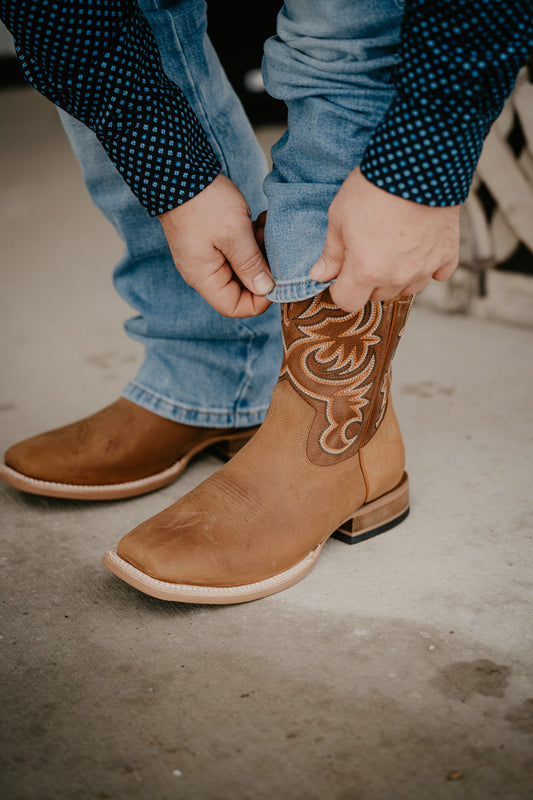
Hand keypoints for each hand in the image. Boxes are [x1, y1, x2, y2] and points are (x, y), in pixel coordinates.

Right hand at [159, 174, 274, 316]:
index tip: (277, 279)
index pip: (234, 308)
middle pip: (239, 290)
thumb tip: (267, 289)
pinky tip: (256, 223)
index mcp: (203, 277)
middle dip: (261, 271)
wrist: (178, 170)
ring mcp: (205, 257)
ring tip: (262, 229)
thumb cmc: (204, 201)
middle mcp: (202, 272)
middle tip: (270, 247)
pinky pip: (235, 253)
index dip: (259, 301)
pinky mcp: (210, 243)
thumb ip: (252, 264)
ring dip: (258, 253)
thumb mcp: (235, 233)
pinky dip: (249, 242)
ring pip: (240, 269)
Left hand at [309, 167, 459, 311]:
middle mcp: (397, 277)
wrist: (418, 163)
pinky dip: (428, 266)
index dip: (340, 289)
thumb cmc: (373, 188)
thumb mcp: (339, 217)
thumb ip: (331, 253)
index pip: (348, 302)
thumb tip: (319, 275)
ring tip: (393, 248)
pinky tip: (420, 248)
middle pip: (377, 296)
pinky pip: (438, 274)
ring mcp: (424, 268)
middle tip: (367, 251)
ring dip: (397, 277)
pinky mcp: (447, 254)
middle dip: (367, 281)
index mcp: (366, 271)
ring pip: (406, 288)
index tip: (341, 274)